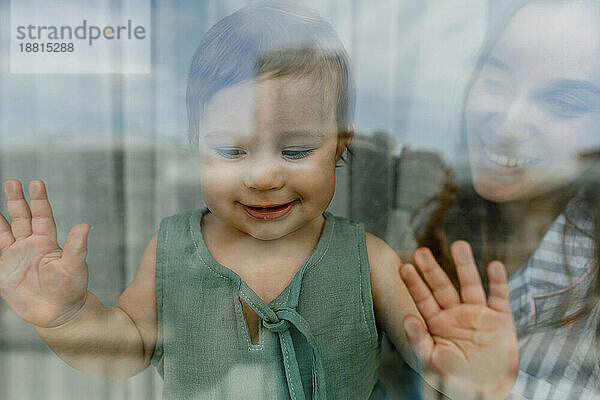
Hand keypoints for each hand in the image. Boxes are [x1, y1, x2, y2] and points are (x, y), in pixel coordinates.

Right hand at [0, 179, 89, 327]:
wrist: (57, 313)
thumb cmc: (71, 289)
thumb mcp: (74, 266)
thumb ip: (76, 247)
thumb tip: (85, 226)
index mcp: (49, 242)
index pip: (43, 216)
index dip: (39, 200)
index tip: (36, 183)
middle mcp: (32, 245)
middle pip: (22, 218)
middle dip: (16, 200)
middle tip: (12, 181)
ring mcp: (17, 256)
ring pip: (6, 230)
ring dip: (0, 215)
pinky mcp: (5, 269)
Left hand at [400, 241, 517, 398]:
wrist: (486, 392)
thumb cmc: (454, 379)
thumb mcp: (431, 363)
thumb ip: (418, 341)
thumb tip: (406, 319)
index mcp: (437, 322)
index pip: (423, 299)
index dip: (414, 283)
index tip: (403, 268)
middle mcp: (456, 313)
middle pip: (442, 286)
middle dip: (432, 269)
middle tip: (420, 252)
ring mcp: (479, 314)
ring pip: (470, 285)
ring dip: (465, 265)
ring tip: (459, 245)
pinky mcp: (501, 320)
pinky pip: (500, 297)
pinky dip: (498, 282)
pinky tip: (494, 265)